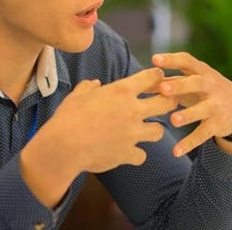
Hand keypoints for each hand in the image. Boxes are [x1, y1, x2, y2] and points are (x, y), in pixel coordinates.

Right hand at [20, 67, 177, 207]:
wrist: (63, 146)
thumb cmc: (68, 116)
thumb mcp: (78, 94)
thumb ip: (90, 86)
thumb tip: (96, 83)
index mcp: (122, 91)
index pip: (152, 77)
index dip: (157, 76)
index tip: (156, 79)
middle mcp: (133, 111)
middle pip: (167, 103)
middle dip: (168, 102)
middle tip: (162, 103)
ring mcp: (133, 134)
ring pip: (159, 131)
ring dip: (154, 129)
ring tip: (146, 130)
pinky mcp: (128, 154)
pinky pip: (141, 155)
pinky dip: (136, 154)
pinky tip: (128, 152)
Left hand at [152, 52, 231, 156]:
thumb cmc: (205, 90)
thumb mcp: (191, 81)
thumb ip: (168, 81)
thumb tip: (141, 84)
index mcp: (201, 71)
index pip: (186, 61)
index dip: (171, 60)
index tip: (155, 59)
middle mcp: (210, 85)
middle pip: (196, 83)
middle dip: (180, 85)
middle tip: (163, 89)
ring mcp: (216, 105)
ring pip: (202, 109)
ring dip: (188, 115)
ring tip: (173, 120)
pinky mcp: (218, 124)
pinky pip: (203, 133)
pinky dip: (190, 142)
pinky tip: (176, 151)